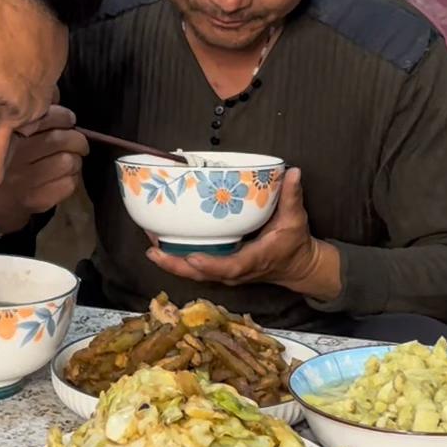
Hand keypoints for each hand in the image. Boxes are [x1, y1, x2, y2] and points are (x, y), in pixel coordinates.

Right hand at [0, 105, 87, 232]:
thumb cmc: (7, 160)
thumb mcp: (10, 134)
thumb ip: (32, 112)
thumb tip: (55, 92)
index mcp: (7, 136)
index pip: (45, 119)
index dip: (64, 117)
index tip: (69, 120)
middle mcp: (13, 158)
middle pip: (61, 140)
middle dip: (78, 140)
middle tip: (78, 142)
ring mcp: (23, 181)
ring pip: (69, 162)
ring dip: (76, 160)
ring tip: (70, 159)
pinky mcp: (35, 200)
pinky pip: (68, 185)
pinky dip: (72, 179)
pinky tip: (64, 176)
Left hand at [144, 168, 341, 300]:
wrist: (296, 266)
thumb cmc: (294, 242)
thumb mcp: (296, 219)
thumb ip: (292, 196)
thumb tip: (293, 172)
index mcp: (254, 260)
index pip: (230, 267)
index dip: (211, 265)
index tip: (193, 258)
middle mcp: (236, 272)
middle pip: (202, 275)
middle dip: (176, 265)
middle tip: (153, 251)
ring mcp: (226, 274)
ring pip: (194, 274)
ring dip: (171, 261)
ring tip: (149, 244)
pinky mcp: (220, 269)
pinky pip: (195, 268)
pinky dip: (177, 259)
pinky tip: (159, 245)